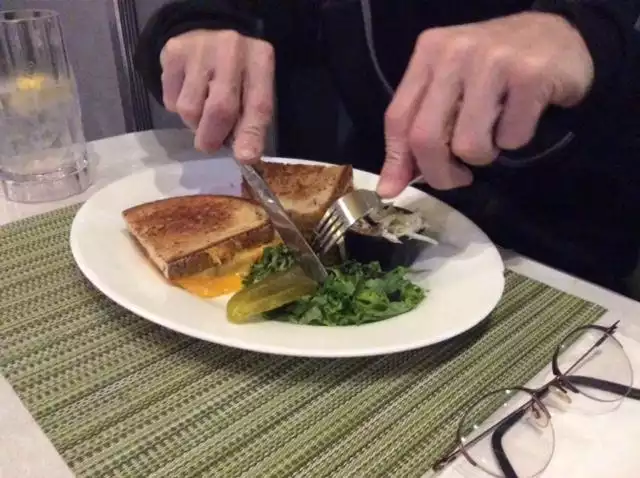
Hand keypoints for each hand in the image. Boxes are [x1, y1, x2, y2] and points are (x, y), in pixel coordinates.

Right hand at [160, 29, 274, 161]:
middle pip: (220, 108)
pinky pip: (171, 99)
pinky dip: (175, 106)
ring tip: (200, 110)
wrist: (205, 38)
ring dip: (193, 122)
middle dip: (213, 136)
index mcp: (260, 59)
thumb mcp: (252, 93)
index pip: (258, 104)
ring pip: (190, 108)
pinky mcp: (174, 52)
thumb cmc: (236, 75)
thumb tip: (244, 156)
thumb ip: (250, 123)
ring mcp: (201, 48)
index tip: (244, 157)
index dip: (251, 134)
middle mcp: (232, 48)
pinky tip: (186, 91)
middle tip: (209, 145)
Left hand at [378, 12, 593, 196]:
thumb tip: (389, 187)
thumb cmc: (497, 69)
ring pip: (468, 145)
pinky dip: (516, 141)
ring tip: (495, 133)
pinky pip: (510, 138)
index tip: (396, 188)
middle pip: (426, 137)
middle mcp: (455, 52)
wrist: (560, 36)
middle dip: (440, 173)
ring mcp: (493, 60)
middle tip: (459, 176)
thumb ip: (418, 130)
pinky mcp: (530, 75)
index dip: (397, 161)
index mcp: (429, 53)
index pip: (398, 118)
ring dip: (484, 155)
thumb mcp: (450, 89)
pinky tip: (523, 117)